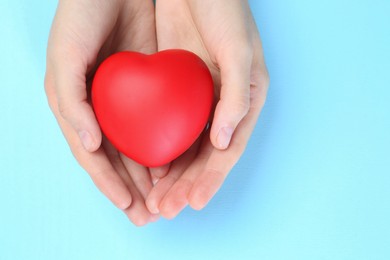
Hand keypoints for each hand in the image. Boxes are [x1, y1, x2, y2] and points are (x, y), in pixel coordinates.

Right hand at [45, 0, 162, 225]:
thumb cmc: (82, 17)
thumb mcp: (65, 58)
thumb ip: (71, 104)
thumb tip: (91, 147)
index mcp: (78, 108)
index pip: (95, 157)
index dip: (109, 183)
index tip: (128, 207)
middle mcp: (102, 110)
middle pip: (119, 159)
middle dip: (133, 189)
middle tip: (150, 215)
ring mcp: (126, 102)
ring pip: (139, 147)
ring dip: (151, 175)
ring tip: (165, 199)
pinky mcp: (148, 89)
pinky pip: (158, 125)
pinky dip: (165, 146)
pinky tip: (176, 162)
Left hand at [146, 0, 269, 218]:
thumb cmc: (224, 10)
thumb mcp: (239, 50)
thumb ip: (236, 97)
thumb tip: (223, 142)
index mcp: (246, 100)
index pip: (228, 150)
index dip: (212, 179)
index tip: (193, 203)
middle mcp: (224, 107)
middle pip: (206, 156)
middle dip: (188, 185)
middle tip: (166, 208)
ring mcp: (200, 102)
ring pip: (186, 148)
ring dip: (173, 176)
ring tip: (156, 200)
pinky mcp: (178, 93)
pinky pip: (170, 128)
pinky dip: (161, 150)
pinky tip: (148, 168)